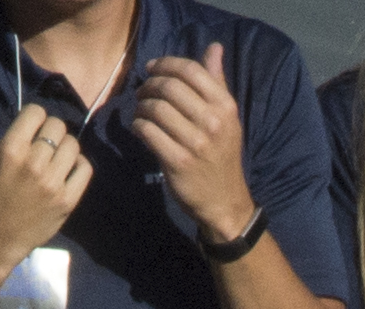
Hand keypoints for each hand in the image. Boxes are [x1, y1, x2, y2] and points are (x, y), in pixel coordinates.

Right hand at [0, 90, 89, 281]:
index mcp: (10, 151)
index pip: (37, 113)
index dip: (33, 116)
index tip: (27, 126)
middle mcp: (35, 165)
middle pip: (58, 127)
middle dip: (49, 128)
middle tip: (40, 141)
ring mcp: (54, 184)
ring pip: (73, 145)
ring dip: (64, 145)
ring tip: (52, 154)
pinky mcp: (69, 201)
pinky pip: (85, 169)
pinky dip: (79, 163)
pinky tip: (66, 167)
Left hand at [131, 44, 255, 243]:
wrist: (225, 203)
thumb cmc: (222, 156)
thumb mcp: (227, 119)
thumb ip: (217, 82)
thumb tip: (214, 48)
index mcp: (226, 108)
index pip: (190, 70)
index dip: (164, 64)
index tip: (151, 70)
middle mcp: (213, 123)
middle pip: (168, 87)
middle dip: (148, 85)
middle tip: (143, 93)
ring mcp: (196, 144)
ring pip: (154, 108)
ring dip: (141, 107)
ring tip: (142, 112)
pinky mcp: (177, 161)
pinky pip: (146, 131)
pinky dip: (137, 126)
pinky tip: (141, 129)